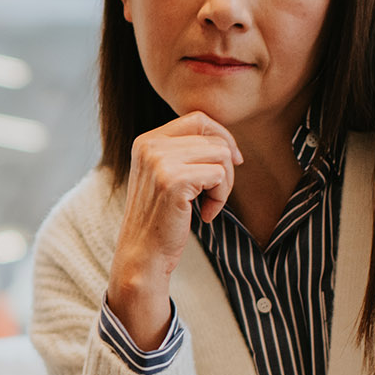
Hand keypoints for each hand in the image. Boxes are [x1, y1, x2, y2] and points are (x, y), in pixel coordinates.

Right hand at [107, 111, 242, 349]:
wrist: (142, 256)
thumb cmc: (159, 220)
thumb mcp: (164, 176)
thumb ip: (183, 152)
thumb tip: (226, 139)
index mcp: (146, 141)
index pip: (197, 119)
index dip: (221, 136)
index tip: (232, 161)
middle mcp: (149, 146)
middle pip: (214, 138)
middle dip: (226, 167)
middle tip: (216, 195)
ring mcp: (160, 162)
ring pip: (221, 154)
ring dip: (225, 184)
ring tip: (209, 206)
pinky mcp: (173, 180)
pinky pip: (220, 175)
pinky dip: (221, 198)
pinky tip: (205, 215)